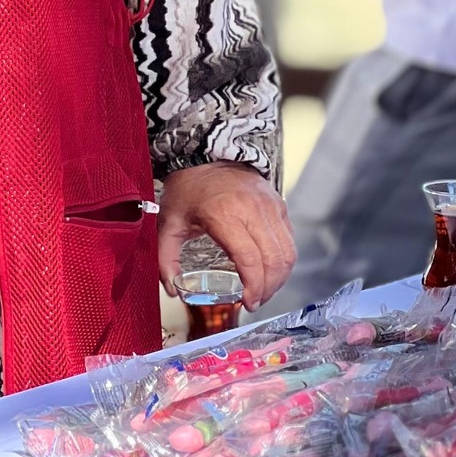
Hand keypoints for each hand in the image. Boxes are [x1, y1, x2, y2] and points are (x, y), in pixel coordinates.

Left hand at [156, 163, 295, 310]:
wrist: (205, 154)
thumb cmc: (187, 189)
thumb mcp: (169, 222)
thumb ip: (165, 258)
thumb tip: (170, 289)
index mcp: (224, 215)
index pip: (249, 259)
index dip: (253, 286)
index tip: (248, 302)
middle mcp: (252, 210)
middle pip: (273, 260)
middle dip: (268, 288)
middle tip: (255, 301)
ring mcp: (269, 206)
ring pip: (287, 252)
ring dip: (280, 277)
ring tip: (265, 290)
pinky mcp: (278, 204)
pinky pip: (289, 239)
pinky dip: (284, 260)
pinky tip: (270, 270)